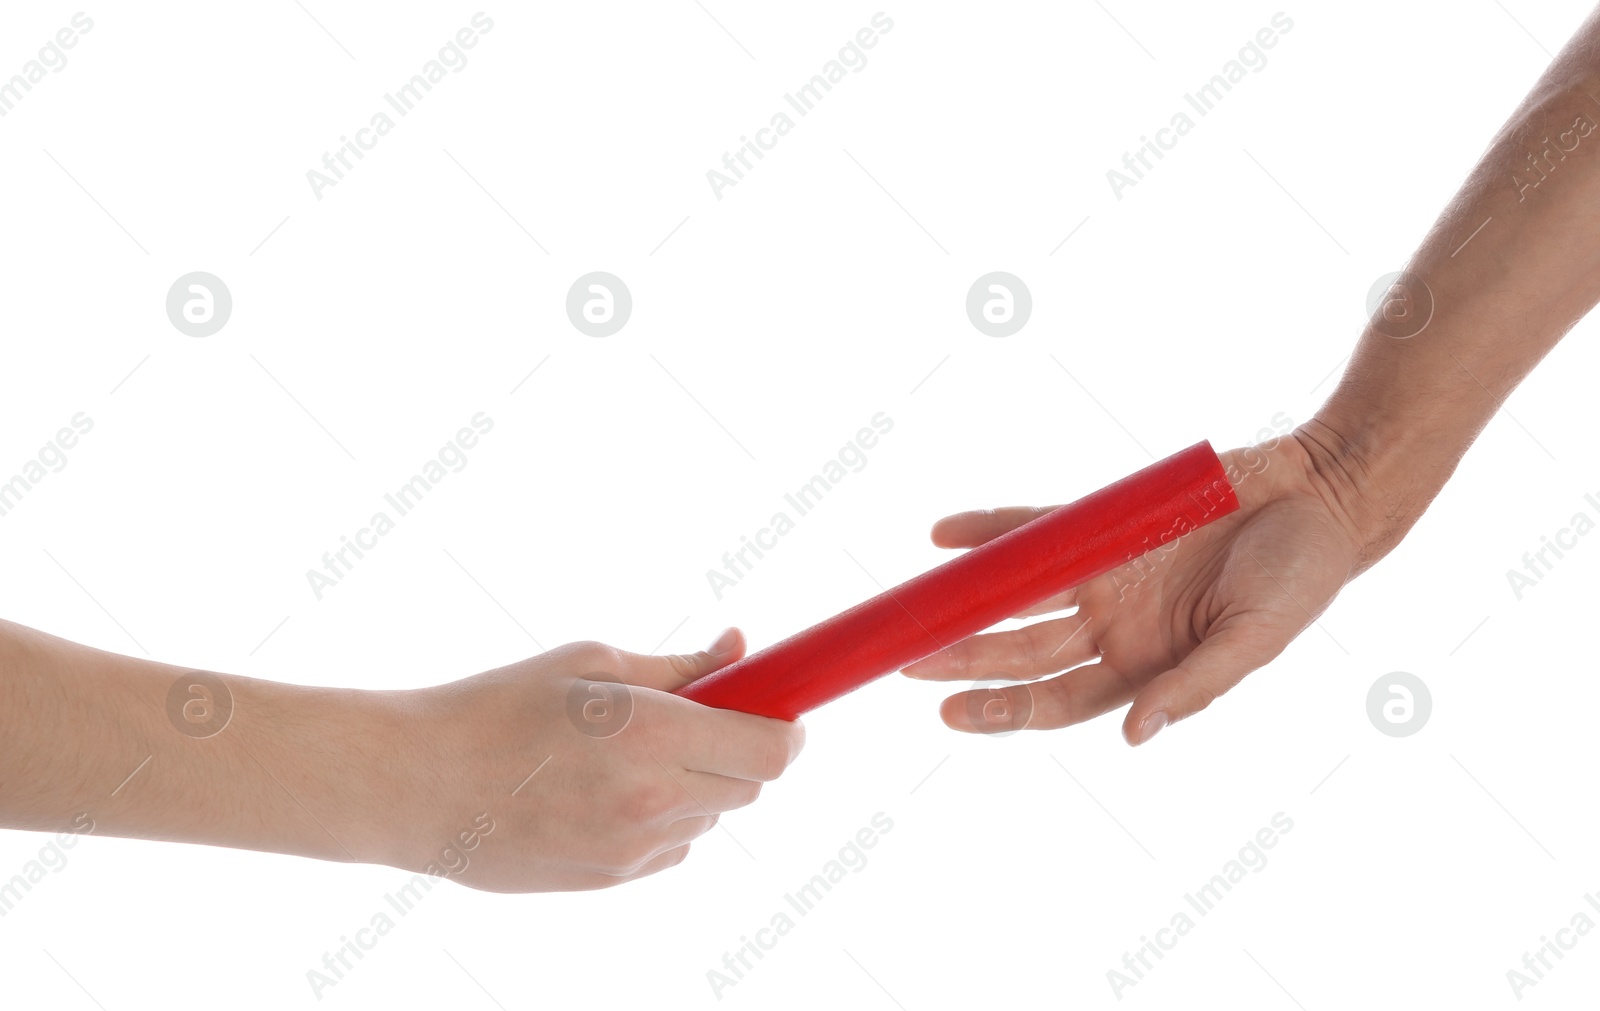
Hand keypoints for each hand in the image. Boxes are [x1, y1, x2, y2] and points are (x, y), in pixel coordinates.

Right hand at [381, 631, 803, 890]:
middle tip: (699, 719)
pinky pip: (670, 847)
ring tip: (629, 752)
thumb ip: (681, 666)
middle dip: (739, 750)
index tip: (781, 711)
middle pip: (749, 787)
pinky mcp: (608, 881)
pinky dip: (663, 818)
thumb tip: (740, 647)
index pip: (771, 751)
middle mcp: (652, 802)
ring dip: (699, 784)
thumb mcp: (591, 662)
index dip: (789, 730)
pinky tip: (606, 790)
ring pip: (710, 818)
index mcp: (653, 735)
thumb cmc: (498, 706)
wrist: (416, 783)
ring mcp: (631, 851)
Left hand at [902, 431, 1367, 744]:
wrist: (1318, 496)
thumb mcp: (1255, 641)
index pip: (1058, 699)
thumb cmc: (1299, 580)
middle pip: (1024, 651)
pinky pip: (1035, 526)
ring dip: (967, 602)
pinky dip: (991, 528)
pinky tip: (944, 534)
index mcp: (1145, 665)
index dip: (1004, 712)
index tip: (952, 714)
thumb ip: (1196, 686)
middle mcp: (1112, 624)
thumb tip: (1137, 736)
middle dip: (968, 660)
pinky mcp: (1104, 520)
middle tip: (908, 665)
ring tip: (912, 611)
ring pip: (1020, 594)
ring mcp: (1103, 571)